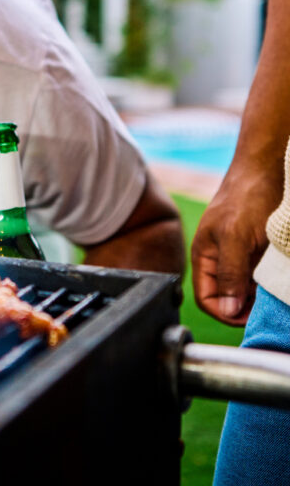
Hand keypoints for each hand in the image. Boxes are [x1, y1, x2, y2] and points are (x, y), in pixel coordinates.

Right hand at [191, 166, 278, 324]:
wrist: (268, 169)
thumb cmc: (245, 197)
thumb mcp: (235, 238)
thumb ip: (229, 274)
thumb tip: (228, 310)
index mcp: (204, 257)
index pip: (207, 299)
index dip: (226, 313)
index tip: (251, 317)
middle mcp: (220, 260)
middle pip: (228, 298)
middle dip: (246, 307)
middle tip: (269, 308)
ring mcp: (240, 256)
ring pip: (247, 290)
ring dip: (261, 296)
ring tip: (277, 295)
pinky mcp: (258, 251)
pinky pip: (261, 277)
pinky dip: (271, 284)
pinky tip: (281, 281)